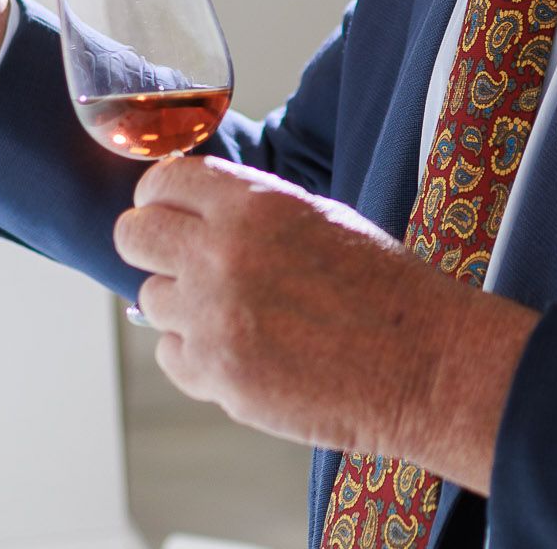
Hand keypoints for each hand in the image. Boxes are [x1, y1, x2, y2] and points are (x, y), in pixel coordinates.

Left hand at [117, 156, 535, 493]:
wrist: (423, 363)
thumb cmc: (383, 289)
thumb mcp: (317, 219)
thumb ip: (248, 213)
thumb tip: (192, 216)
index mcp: (253, 204)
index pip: (162, 182)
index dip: (161, 197)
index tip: (168, 211)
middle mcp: (222, 255)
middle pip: (133, 236)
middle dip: (151, 246)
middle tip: (179, 261)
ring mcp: (213, 318)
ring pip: (152, 300)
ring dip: (184, 306)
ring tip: (238, 315)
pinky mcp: (217, 375)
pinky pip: (171, 355)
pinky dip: (197, 355)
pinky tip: (243, 351)